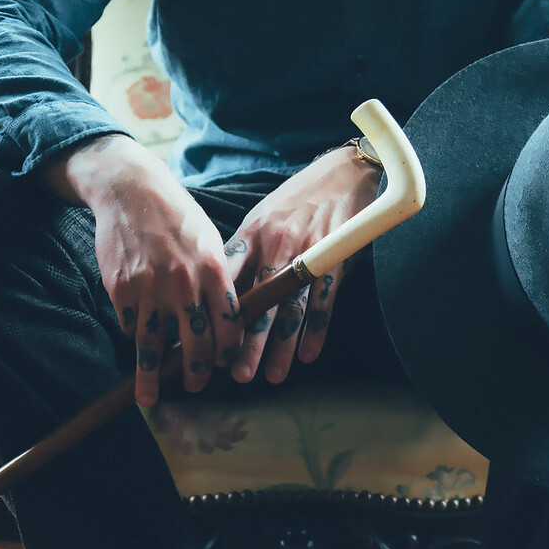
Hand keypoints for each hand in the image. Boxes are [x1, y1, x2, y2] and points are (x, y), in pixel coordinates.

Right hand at [40, 134, 243, 406]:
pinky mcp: (121, 289)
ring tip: (151, 396)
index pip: (229, 325)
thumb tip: (228, 319)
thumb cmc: (178, 217)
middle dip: (196, 371)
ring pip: (154, 345)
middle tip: (195, 384)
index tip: (224, 364)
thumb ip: (220, 280)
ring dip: (153, 375)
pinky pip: (130, 325)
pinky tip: (138, 342)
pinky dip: (135, 336)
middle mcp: (184, 284)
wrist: (132, 192)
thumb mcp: (210, 242)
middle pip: (195, 343)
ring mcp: (150, 289)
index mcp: (214, 271)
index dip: (228, 351)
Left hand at [225, 144, 381, 383]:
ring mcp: (307, 255)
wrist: (344, 172)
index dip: (214, 313)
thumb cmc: (297, 198)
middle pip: (257, 304)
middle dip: (246, 343)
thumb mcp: (261, 217)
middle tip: (235, 375)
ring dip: (280, 347)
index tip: (204, 342)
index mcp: (252, 234)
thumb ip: (243, 252)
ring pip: (289, 310)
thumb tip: (221, 291)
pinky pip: (322, 303)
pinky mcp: (335, 261)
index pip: (226, 280)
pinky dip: (315, 331)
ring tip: (272, 376)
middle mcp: (276, 246)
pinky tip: (307, 355)